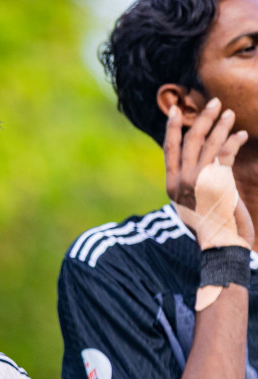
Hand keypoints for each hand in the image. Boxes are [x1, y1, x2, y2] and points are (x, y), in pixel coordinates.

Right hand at [166, 98, 254, 248]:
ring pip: (208, 144)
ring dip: (220, 125)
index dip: (172, 128)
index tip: (175, 109)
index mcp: (172, 185)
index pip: (170, 150)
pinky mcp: (216, 181)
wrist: (220, 243)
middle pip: (190, 141)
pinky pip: (225, 154)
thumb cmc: (211, 223)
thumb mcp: (194, 200)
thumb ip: (192, 180)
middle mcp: (181, 182)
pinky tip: (241, 135)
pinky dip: (234, 142)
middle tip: (214, 102)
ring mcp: (198, 181)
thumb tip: (198, 156)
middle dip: (202, 119)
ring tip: (229, 112)